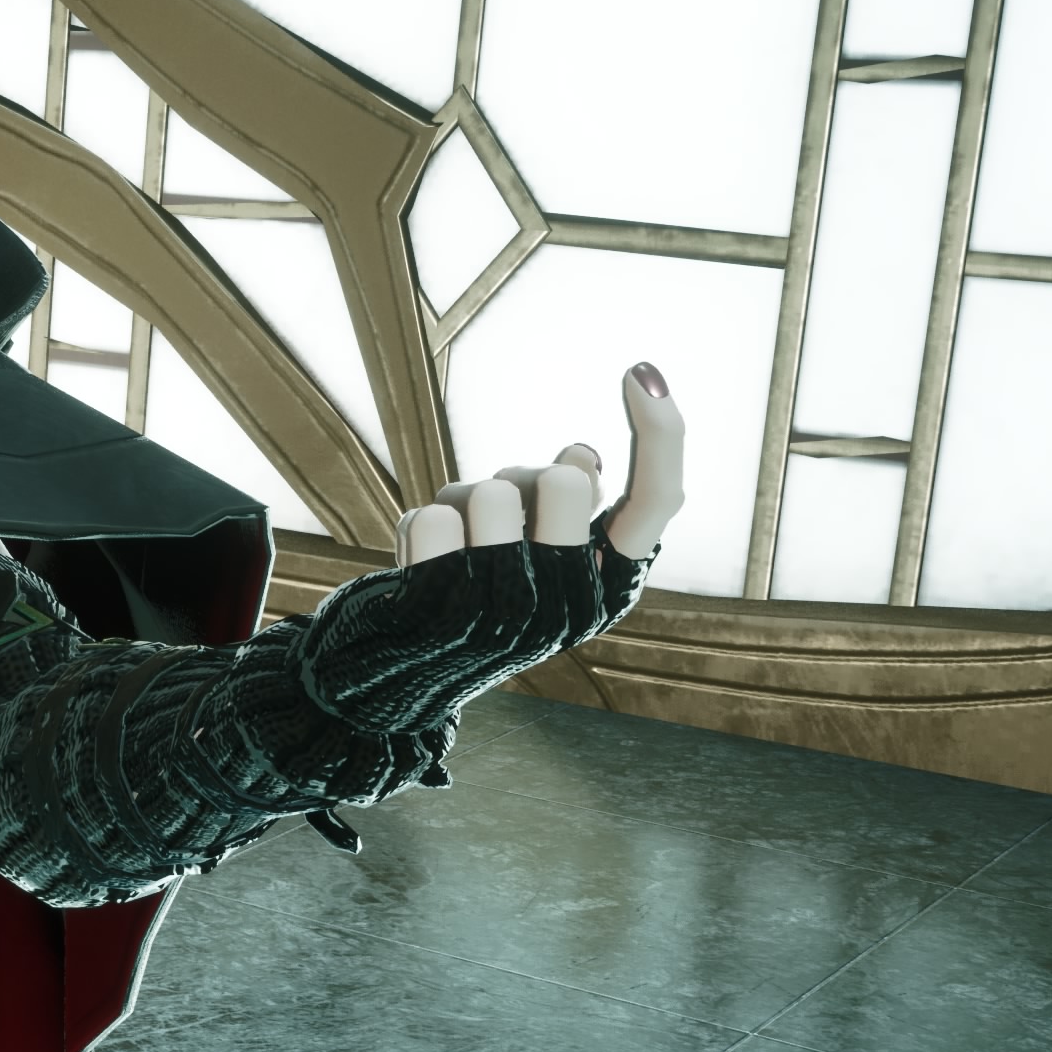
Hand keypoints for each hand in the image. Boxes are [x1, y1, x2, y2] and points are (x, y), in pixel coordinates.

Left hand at [305, 366, 674, 734]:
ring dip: (464, 497)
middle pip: (569, 480)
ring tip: (455, 538)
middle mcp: (567, 608)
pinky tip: (421, 561)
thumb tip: (582, 454)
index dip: (660, 433)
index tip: (639, 372)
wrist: (392, 680)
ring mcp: (505, 613)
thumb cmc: (475, 598)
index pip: (658, 503)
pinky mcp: (442, 612)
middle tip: (501, 512)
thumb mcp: (539, 559)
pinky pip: (435, 516)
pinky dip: (421, 523)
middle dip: (526, 474)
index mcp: (605, 592)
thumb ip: (573, 509)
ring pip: (495, 492)